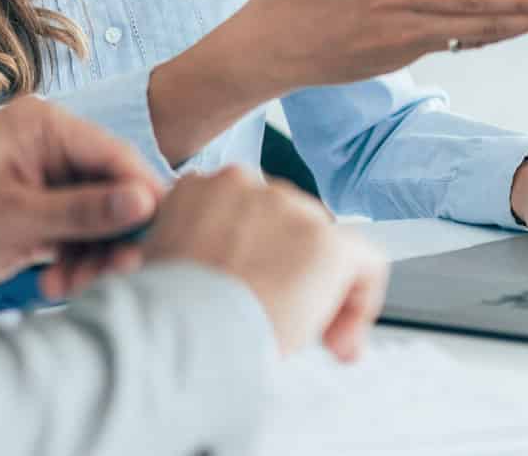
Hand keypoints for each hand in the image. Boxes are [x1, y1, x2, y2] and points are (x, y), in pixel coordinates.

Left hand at [0, 97, 162, 299]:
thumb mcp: (11, 216)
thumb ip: (80, 211)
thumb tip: (142, 201)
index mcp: (44, 127)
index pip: (114, 154)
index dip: (142, 194)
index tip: (159, 233)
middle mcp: (52, 151)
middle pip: (114, 190)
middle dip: (115, 235)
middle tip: (116, 272)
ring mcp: (48, 185)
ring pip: (101, 221)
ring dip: (95, 257)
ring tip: (68, 285)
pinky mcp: (42, 216)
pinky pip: (79, 239)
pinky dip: (76, 263)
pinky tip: (55, 285)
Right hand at [142, 166, 388, 361]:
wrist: (183, 327)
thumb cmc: (165, 310)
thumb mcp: (161, 264)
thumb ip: (191, 250)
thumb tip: (214, 272)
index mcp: (201, 188)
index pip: (247, 213)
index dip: (258, 255)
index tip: (255, 292)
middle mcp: (247, 185)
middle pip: (289, 227)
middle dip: (291, 274)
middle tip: (285, 324)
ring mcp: (288, 209)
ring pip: (324, 247)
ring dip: (322, 293)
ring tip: (312, 341)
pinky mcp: (325, 242)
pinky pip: (366, 264)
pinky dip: (362, 300)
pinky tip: (344, 339)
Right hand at [222, 0, 527, 96]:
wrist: (264, 56)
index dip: (515, 1)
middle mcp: (407, 29)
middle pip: (485, 25)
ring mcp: (405, 49)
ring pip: (474, 37)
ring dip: (519, 27)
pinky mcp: (397, 59)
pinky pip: (454, 44)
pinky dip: (487, 34)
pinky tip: (507, 26)